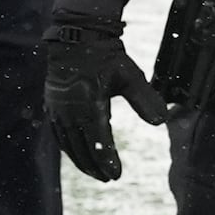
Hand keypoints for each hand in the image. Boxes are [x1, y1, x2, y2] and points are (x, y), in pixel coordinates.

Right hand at [42, 25, 167, 183]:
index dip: (107, 161)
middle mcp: (70, 110)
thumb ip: (145, 99)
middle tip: (108, 179)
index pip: (98, 142)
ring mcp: (58, 109)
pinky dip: (68, 148)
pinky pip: (58, 134)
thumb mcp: (130, 76)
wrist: (76, 36)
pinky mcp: (52, 105)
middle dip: (95, 166)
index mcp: (89, 105)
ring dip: (81, 160)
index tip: (117, 175)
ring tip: (94, 172)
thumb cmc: (106, 56)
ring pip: (68, 144)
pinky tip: (76, 154)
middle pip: (82, 148)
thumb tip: (161, 122)